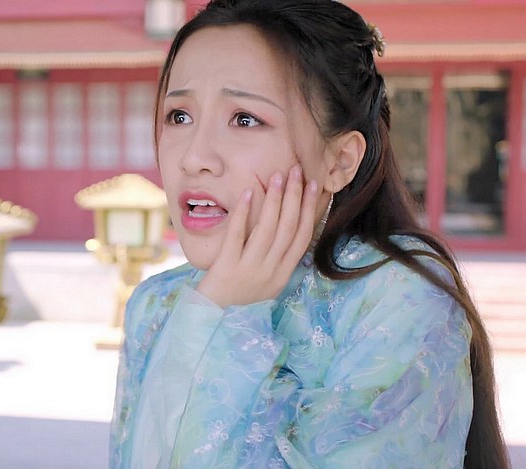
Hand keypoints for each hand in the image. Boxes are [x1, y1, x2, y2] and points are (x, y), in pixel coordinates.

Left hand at [196, 165, 319, 307]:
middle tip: (297, 170)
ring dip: (274, 200)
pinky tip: (247, 193)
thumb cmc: (238, 299)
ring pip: (267, 230)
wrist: (211, 320)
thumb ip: (277, 260)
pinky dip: (244, 214)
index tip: (315, 186)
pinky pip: (237, 236)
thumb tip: (287, 227)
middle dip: (295, 197)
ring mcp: (249, 269)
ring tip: (277, 176)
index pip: (302, 237)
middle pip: (287, 228)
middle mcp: (270, 271)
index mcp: (282, 274)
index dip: (310, 210)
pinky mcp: (227, 267)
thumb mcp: (266, 282)